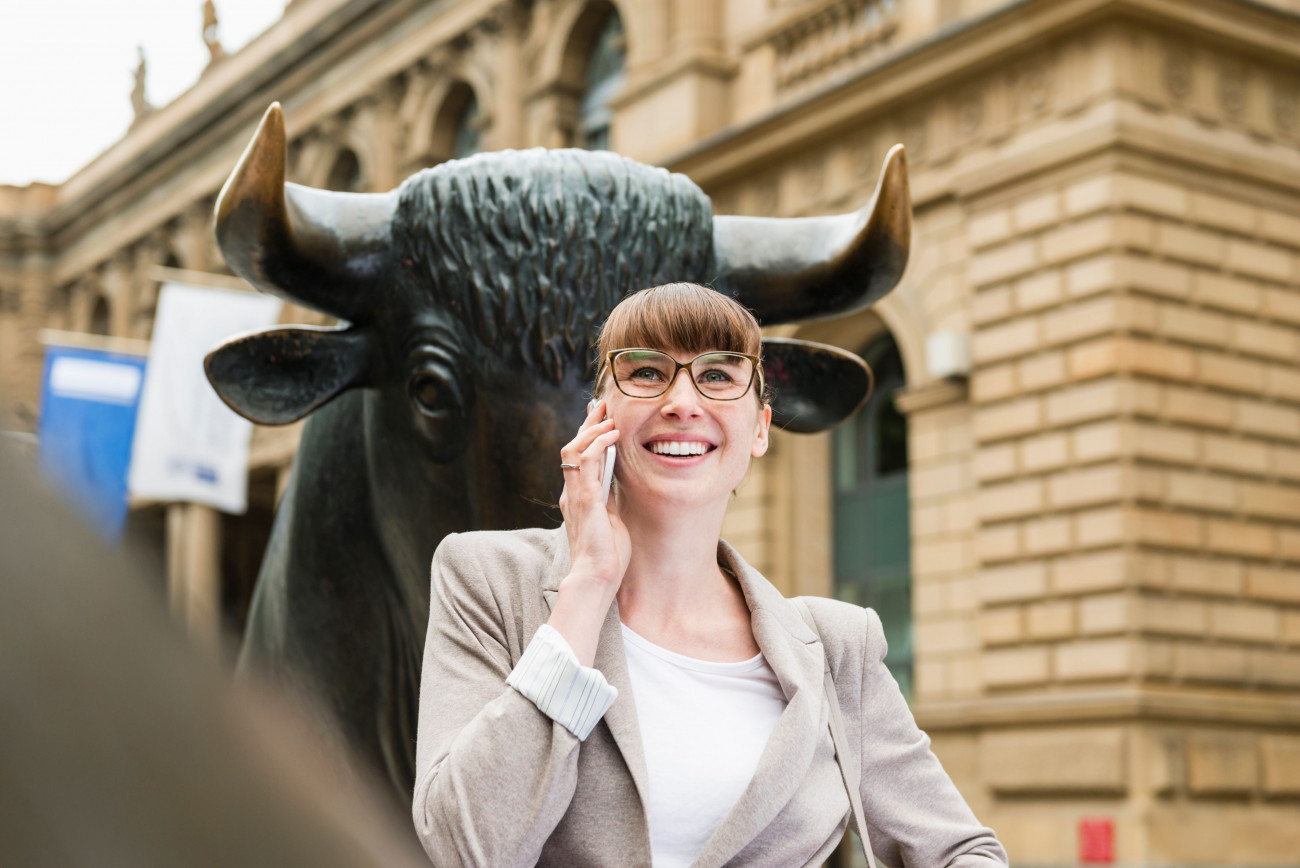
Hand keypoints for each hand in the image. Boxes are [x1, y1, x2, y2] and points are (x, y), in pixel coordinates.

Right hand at [558, 400, 629, 594]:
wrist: (597, 578)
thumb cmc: (606, 557)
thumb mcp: (611, 521)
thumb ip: (609, 500)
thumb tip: (616, 482)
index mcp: (577, 499)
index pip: (579, 459)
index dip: (588, 436)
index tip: (600, 419)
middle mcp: (571, 493)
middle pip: (573, 447)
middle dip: (588, 424)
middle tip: (602, 406)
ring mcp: (575, 495)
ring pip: (574, 448)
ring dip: (592, 429)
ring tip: (608, 416)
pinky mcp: (584, 499)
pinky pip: (586, 461)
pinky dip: (598, 443)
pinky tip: (612, 434)